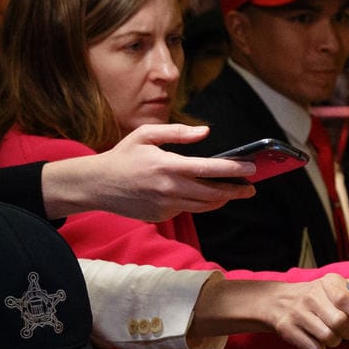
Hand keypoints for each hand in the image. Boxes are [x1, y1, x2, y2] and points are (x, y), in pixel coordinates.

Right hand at [47, 124, 256, 221]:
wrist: (96, 185)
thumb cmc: (122, 156)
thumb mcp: (146, 135)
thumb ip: (178, 133)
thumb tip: (205, 132)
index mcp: (167, 165)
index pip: (210, 169)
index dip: (234, 170)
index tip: (251, 169)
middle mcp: (169, 189)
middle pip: (213, 194)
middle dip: (236, 191)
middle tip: (250, 187)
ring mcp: (166, 205)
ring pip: (204, 206)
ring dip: (221, 200)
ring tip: (234, 192)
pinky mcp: (161, 216)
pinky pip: (186, 209)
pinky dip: (198, 202)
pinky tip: (203, 194)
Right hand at [261, 273, 348, 348]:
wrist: (278, 300)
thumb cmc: (319, 296)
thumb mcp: (339, 286)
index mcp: (328, 282)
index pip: (346, 299)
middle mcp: (311, 296)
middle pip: (340, 323)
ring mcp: (297, 313)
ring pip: (329, 338)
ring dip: (336, 341)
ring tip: (331, 333)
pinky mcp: (287, 329)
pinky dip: (320, 348)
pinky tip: (316, 338)